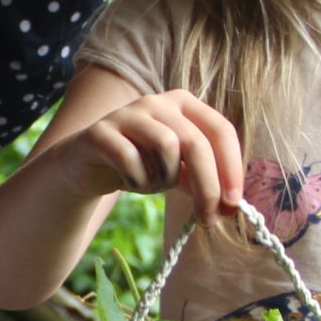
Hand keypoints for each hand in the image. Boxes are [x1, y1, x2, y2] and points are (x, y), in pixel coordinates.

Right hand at [44, 88, 243, 222]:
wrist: (86, 166)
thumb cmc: (140, 166)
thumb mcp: (177, 173)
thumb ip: (202, 181)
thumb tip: (230, 206)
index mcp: (184, 104)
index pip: (221, 130)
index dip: (232, 168)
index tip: (234, 203)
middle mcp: (158, 102)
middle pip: (196, 143)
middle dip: (207, 186)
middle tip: (208, 218)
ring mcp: (128, 113)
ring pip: (167, 148)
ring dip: (165, 179)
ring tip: (152, 185)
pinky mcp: (101, 132)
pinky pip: (131, 160)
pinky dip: (137, 180)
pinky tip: (130, 182)